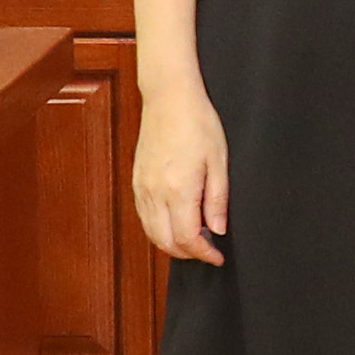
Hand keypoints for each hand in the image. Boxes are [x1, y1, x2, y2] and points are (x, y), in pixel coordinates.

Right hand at [131, 83, 230, 264]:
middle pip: (165, 242)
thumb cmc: (197, 122)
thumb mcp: (218, 161)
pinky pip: (144, 217)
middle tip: (208, 250)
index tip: (217, 256)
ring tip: (195, 237)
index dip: (203, 254)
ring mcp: (142, 188)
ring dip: (172, 244)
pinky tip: (176, 222)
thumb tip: (217, 230)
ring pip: (151, 233)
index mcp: (178, 189)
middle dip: (188, 254)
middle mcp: (154, 193)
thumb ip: (217, 200)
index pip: (187, 238)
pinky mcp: (136, 181)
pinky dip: (159, 229)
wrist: (169, 98)